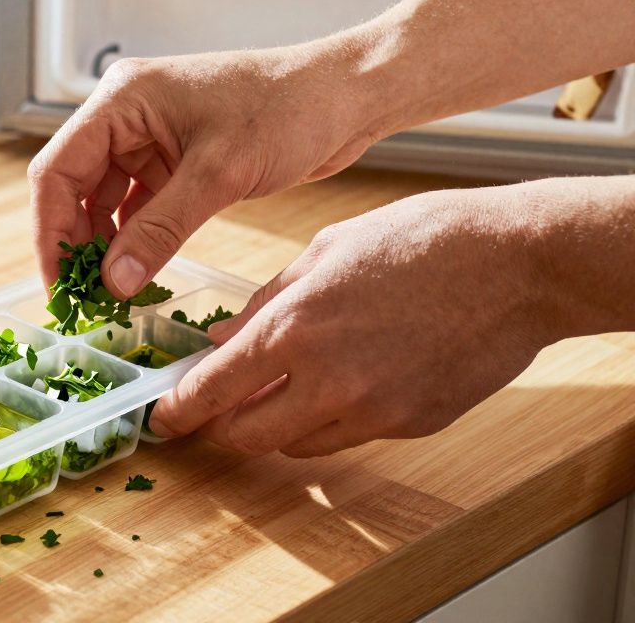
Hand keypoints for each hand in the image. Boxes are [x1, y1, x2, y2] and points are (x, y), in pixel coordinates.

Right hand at [27, 46, 378, 295]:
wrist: (346, 96)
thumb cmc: (290, 108)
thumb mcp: (219, 174)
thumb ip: (160, 230)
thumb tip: (114, 281)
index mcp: (123, 98)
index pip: (58, 169)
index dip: (50, 231)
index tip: (60, 284)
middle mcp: (126, 114)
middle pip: (73, 187)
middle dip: (75, 243)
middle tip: (85, 298)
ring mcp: (148, 137)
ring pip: (102, 200)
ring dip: (105, 245)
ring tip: (111, 293)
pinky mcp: (174, 159)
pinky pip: (137, 205)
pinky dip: (135, 239)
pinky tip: (138, 272)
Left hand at [147, 185, 574, 455]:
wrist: (517, 264)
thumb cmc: (423, 240)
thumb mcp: (326, 250)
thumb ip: (267, 301)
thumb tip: (225, 337)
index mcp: (294, 328)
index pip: (213, 390)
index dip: (180, 411)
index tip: (164, 418)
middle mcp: (328, 381)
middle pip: (248, 435)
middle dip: (223, 426)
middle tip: (217, 409)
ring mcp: (373, 411)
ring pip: (299, 442)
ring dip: (278, 423)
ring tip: (284, 387)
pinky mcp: (411, 425)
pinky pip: (351, 435)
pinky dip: (333, 417)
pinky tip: (347, 379)